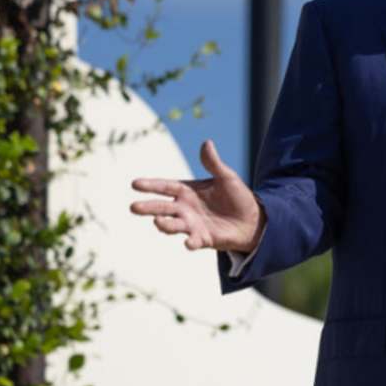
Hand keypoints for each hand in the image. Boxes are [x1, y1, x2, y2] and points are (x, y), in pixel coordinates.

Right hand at [130, 140, 263, 252]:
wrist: (253, 220)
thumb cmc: (237, 196)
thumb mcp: (227, 177)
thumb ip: (214, 163)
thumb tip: (207, 143)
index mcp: (187, 191)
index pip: (165, 187)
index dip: (150, 185)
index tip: (134, 183)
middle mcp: (184, 209)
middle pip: (162, 208)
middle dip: (147, 208)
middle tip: (133, 207)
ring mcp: (191, 225)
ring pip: (172, 225)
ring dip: (164, 225)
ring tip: (157, 222)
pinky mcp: (202, 239)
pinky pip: (193, 241)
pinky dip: (190, 242)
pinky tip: (188, 243)